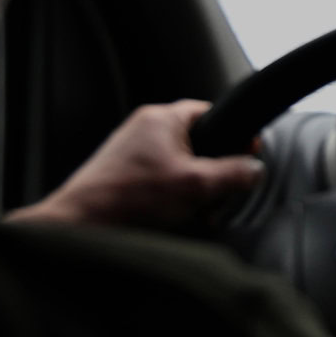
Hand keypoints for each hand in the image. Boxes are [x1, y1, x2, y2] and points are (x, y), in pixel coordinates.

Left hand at [8, 99, 261, 231]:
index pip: (212, 112)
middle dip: (213, 172)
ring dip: (193, 188)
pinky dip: (173, 196)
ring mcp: (131, 151)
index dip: (234, 134)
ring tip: (192, 210)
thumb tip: (255, 169)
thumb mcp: (196, 185)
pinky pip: (162, 179)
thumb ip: (233, 174)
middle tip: (216, 194)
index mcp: (161, 118)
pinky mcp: (124, 174)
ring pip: (181, 164)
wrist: (81, 224)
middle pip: (198, 143)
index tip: (247, 153)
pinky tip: (173, 216)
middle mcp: (144, 129)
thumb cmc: (127, 198)